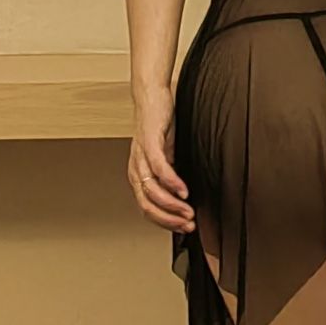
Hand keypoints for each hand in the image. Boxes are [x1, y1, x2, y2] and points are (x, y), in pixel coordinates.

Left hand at [127, 88, 195, 234]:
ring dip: (172, 205)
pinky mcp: (150, 144)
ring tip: (189, 211)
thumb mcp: (166, 154)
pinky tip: (184, 191)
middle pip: (147, 205)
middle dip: (169, 219)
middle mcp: (136, 168)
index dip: (165, 221)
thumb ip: (170, 173)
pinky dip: (172, 183)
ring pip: (153, 191)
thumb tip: (182, 193)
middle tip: (188, 225)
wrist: (153, 97)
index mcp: (139, 174)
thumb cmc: (159, 124)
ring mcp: (141, 157)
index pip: (147, 207)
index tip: (183, 227)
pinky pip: (160, 169)